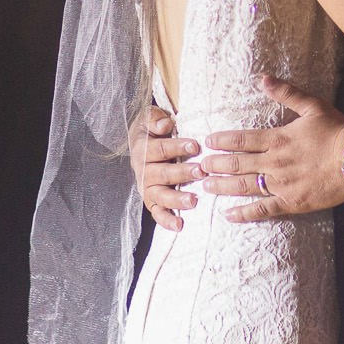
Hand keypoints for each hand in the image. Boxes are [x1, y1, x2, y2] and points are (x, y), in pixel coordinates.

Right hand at [132, 105, 202, 231]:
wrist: (142, 141)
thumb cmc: (152, 129)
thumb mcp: (150, 117)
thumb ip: (155, 118)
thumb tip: (165, 125)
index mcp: (143, 149)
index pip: (159, 149)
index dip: (176, 147)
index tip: (195, 145)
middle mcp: (143, 171)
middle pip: (161, 174)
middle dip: (181, 173)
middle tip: (201, 172)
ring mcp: (147, 188)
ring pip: (159, 196)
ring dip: (176, 199)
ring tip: (193, 201)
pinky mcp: (152, 201)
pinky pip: (157, 213)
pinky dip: (166, 220)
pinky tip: (180, 225)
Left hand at [196, 77, 343, 220]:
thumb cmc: (337, 132)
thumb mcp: (313, 106)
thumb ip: (286, 93)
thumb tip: (262, 78)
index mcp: (278, 139)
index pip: (241, 140)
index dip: (222, 141)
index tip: (207, 142)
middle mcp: (274, 163)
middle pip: (237, 164)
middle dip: (215, 164)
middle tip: (198, 166)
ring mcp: (281, 185)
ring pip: (244, 187)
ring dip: (222, 186)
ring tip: (205, 185)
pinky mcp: (291, 202)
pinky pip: (263, 210)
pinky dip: (244, 213)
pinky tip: (228, 215)